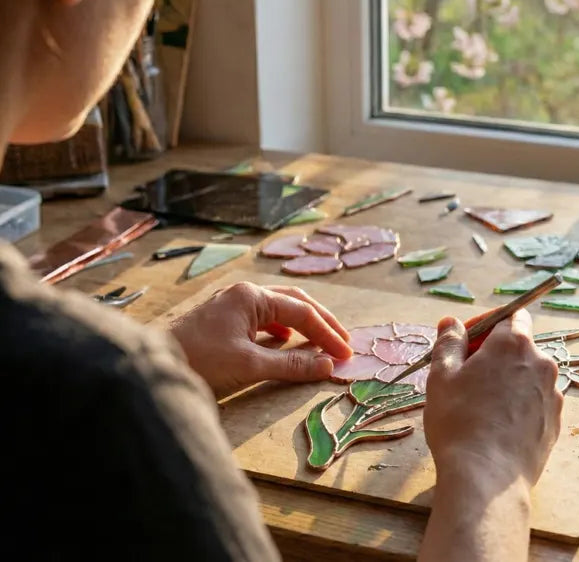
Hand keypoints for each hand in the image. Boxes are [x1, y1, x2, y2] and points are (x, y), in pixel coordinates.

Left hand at [170, 282, 352, 398]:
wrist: (150, 366)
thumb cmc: (198, 361)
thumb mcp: (249, 365)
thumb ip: (291, 364)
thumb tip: (327, 366)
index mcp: (251, 296)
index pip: (301, 313)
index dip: (327, 334)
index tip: (346, 355)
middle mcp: (243, 294)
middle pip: (294, 302)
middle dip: (321, 322)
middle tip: (343, 343)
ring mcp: (232, 306)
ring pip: (278, 310)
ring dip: (302, 325)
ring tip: (321, 343)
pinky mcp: (223, 321)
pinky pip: (262, 320)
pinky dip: (281, 331)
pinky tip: (285, 345)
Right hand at [423, 310, 561, 488]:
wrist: (487, 478)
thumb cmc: (459, 422)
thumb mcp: (442, 376)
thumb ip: (448, 342)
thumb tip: (451, 322)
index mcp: (513, 343)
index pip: (509, 316)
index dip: (486, 325)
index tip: (467, 343)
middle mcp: (541, 362)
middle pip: (520, 346)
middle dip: (496, 354)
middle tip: (468, 377)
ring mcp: (553, 393)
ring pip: (529, 375)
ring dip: (510, 380)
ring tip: (483, 405)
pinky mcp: (557, 421)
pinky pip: (536, 401)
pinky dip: (520, 404)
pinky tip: (499, 424)